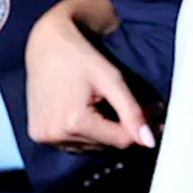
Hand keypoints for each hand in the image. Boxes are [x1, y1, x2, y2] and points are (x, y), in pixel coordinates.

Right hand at [25, 0, 154, 152]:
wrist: (45, 45)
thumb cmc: (80, 57)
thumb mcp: (112, 80)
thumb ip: (132, 112)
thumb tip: (149, 142)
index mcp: (74, 123)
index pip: (121, 141)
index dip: (140, 128)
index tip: (154, 112)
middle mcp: (55, 135)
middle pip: (105, 146)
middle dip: (123, 129)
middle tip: (135, 107)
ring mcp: (44, 137)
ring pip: (90, 147)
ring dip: (105, 133)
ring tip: (108, 107)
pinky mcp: (38, 134)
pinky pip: (73, 143)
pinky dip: (86, 133)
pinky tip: (89, 113)